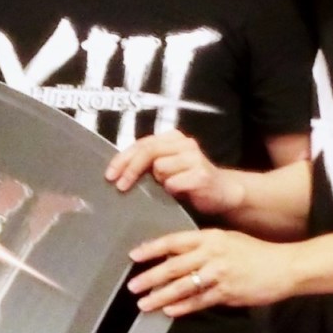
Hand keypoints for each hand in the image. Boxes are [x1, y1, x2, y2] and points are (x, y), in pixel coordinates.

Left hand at [105, 131, 244, 214]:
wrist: (223, 193)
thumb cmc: (189, 182)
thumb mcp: (166, 168)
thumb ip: (147, 163)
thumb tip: (116, 172)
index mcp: (172, 138)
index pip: (141, 144)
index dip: (122, 159)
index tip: (109, 175)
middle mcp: (184, 143)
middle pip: (147, 151)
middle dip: (130, 169)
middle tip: (119, 186)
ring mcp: (194, 157)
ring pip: (160, 168)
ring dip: (158, 183)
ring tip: (170, 189)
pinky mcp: (201, 174)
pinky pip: (173, 184)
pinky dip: (172, 191)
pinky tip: (181, 194)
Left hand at [129, 226, 298, 311]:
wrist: (284, 266)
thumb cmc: (256, 253)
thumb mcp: (228, 240)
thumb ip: (203, 246)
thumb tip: (175, 255)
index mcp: (211, 237)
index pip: (174, 241)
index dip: (152, 248)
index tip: (134, 255)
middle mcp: (212, 253)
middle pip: (174, 266)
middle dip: (150, 277)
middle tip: (132, 286)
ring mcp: (219, 274)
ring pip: (183, 286)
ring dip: (161, 296)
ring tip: (145, 303)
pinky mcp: (227, 292)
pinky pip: (200, 301)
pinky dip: (183, 307)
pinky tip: (169, 311)